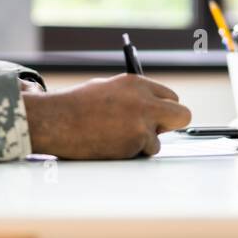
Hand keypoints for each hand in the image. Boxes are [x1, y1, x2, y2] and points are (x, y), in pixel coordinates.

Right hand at [21, 73, 190, 159]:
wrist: (56, 120)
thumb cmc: (75, 105)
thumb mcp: (108, 89)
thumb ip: (132, 97)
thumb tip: (150, 110)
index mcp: (137, 83)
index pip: (170, 96)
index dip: (163, 108)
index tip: (157, 116)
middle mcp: (144, 101)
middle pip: (181, 115)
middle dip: (171, 124)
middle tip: (155, 131)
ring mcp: (142, 123)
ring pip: (158, 140)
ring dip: (142, 143)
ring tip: (114, 138)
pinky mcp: (136, 143)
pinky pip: (142, 153)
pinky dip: (129, 153)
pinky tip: (109, 145)